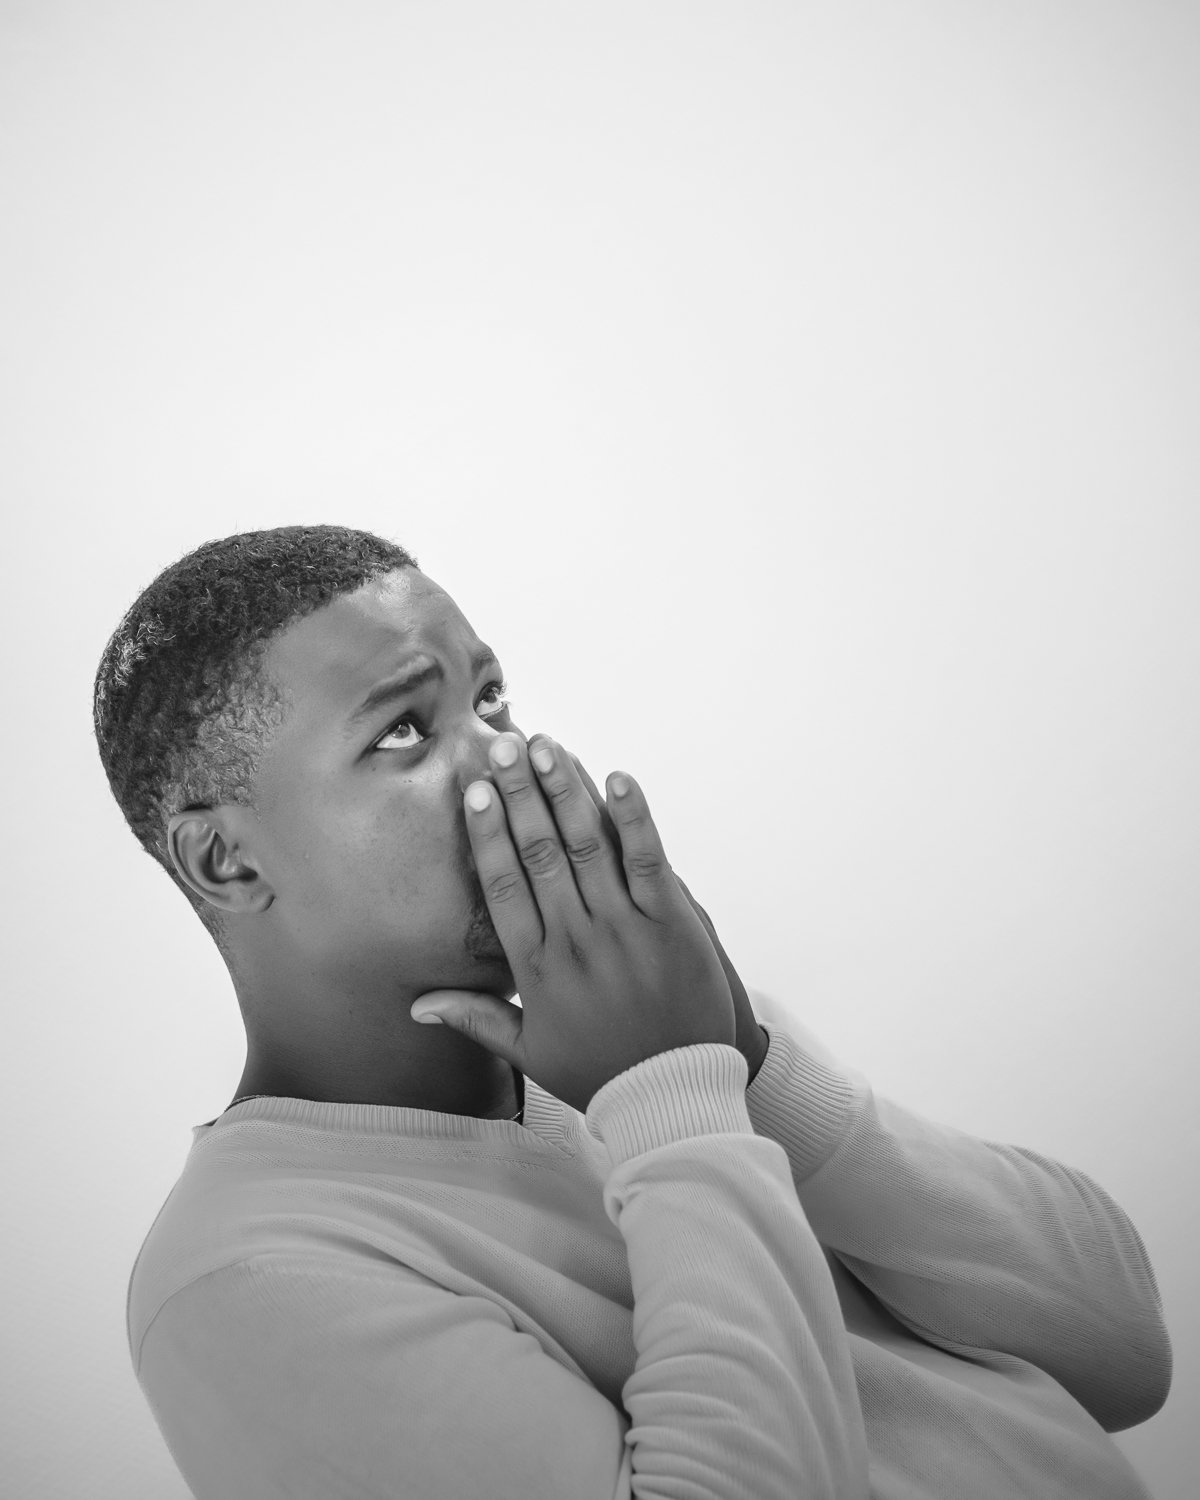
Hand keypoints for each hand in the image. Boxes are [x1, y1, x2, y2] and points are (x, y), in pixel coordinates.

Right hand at [411, 734, 736, 1114]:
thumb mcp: (530, 1052)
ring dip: (565, 791)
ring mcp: (624, 928)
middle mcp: (575, 940)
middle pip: (539, 853)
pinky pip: (647, 859)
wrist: (675, 1096)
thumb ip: (475, 1017)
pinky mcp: (672, 923)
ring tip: (546, 746)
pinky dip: (633, 816)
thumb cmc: (599, 1072)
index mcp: (535, 968)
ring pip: (587, 846)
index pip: (503, 886)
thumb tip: (417, 1004)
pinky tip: (616, 777)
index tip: (473, 791)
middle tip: (502, 743)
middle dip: (519, 793)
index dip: (487, 833)